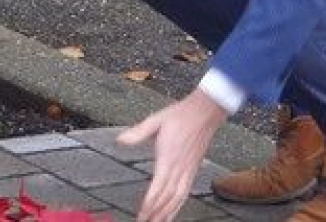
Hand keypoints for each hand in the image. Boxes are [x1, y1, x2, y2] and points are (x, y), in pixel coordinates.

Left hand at [116, 89, 228, 221]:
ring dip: (167, 213)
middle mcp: (179, 168)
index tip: (141, 215)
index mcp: (168, 158)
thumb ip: (137, 133)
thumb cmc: (180, 116)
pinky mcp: (193, 170)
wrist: (204, 113)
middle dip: (156, 213)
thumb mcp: (156, 120)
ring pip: (177, 198)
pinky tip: (174, 211)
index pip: (158, 187)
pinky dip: (179, 205)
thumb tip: (120, 140)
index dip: (149, 204)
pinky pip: (186, 193)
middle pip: (167, 198)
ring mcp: (188, 171)